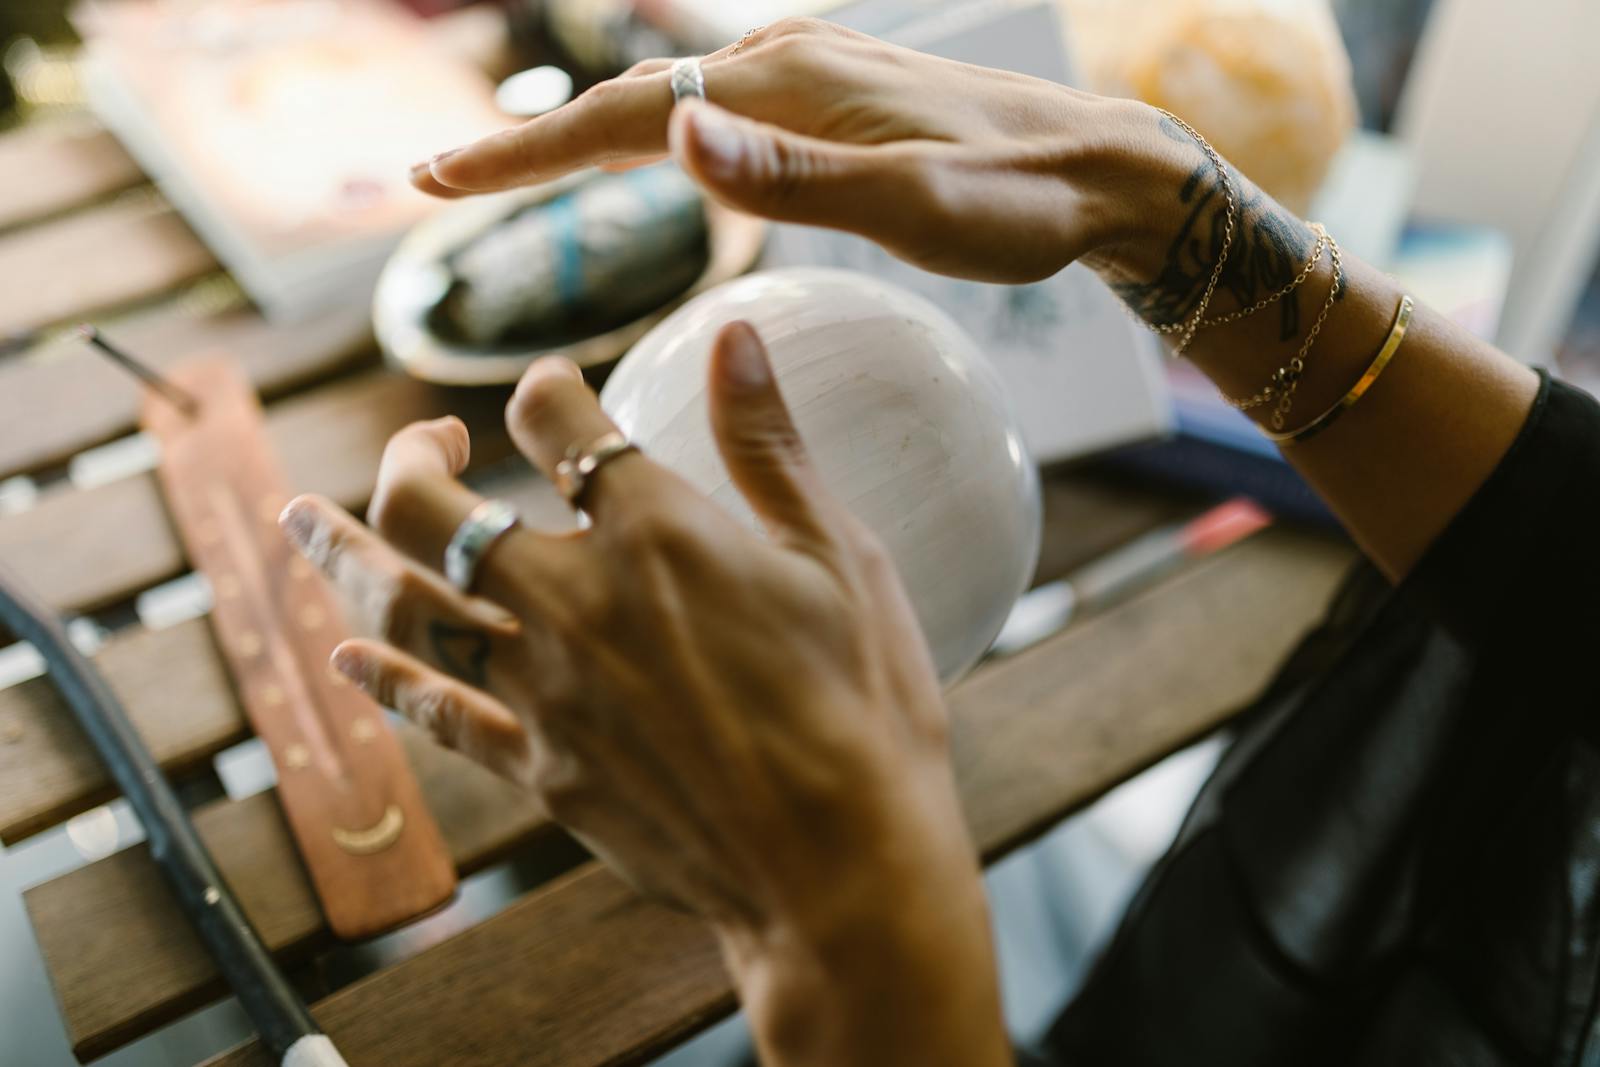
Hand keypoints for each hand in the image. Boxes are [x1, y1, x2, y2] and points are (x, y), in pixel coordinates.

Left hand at [279, 323, 1007, 1064]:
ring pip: (400, 605)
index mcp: (656, 533)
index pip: (557, 422)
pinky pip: (433, 714)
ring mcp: (544, 691)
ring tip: (300, 514)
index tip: (553, 393)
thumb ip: (769, 445)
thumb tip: (736, 334)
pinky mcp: (540, 770)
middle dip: (412, 457)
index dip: (547, 391)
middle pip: (430, 507)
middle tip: (430, 441)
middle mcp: (575, 601)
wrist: (839, 871)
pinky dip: (381, 678)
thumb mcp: (838, 558)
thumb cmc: (863, 709)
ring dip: (338, 551)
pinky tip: (344, 652)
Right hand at [411, 17, 1163, 284]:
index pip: (625, 121)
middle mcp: (786, 62)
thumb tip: (674, 140)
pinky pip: (718, 109)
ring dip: (584, 135)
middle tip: (437, 175)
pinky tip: (650, 152)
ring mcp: (812, 72)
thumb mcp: (910, 204)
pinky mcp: (835, 94)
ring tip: (513, 168)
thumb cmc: (1015, 203)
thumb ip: (792, 176)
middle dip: (530, 142)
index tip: (435, 175)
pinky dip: (654, 133)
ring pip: (669, 102)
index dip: (526, 153)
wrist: (1102, 172)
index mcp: (786, 86)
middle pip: (629, 104)